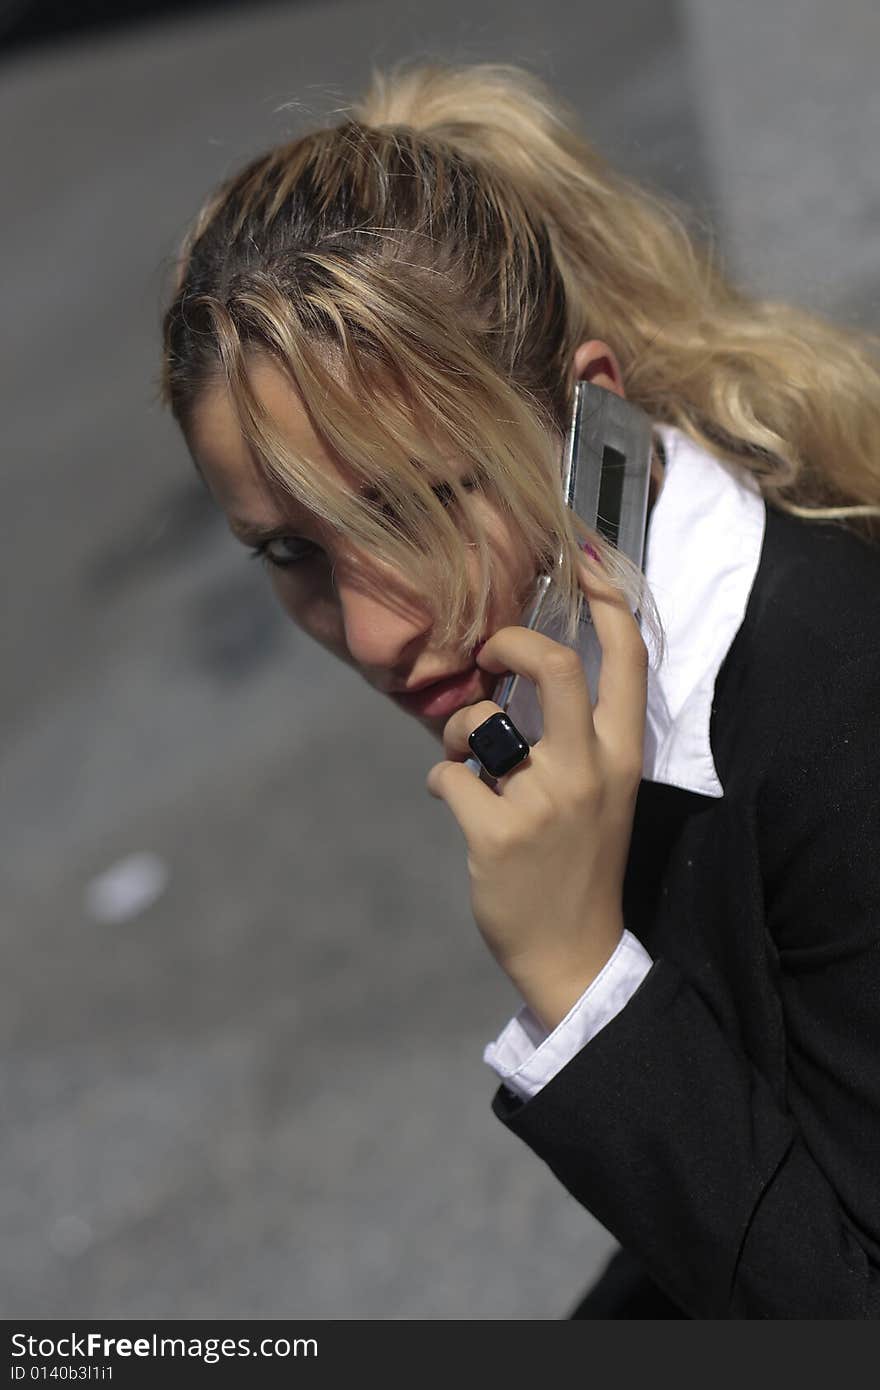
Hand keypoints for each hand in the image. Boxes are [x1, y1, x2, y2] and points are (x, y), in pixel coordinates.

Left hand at [425, 549, 647, 1030]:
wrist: (576, 953)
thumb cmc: (580, 861)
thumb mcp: (601, 792)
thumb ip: (573, 736)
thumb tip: (516, 674)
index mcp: (623, 755)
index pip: (628, 659)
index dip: (606, 599)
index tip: (582, 559)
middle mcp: (590, 770)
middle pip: (552, 666)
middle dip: (507, 642)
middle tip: (489, 655)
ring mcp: (545, 802)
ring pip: (480, 720)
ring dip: (458, 729)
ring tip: (465, 757)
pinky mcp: (498, 834)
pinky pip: (446, 775)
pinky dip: (442, 782)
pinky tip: (459, 805)